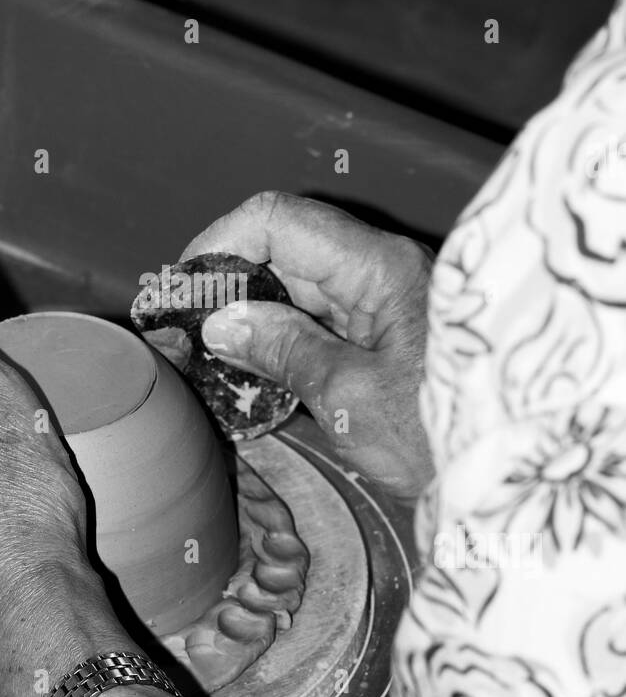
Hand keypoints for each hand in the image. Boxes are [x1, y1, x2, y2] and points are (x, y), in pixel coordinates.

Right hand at [182, 192, 432, 500]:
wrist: (513, 477)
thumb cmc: (444, 439)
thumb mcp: (349, 399)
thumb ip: (283, 350)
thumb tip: (223, 321)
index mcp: (377, 268)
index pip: (277, 220)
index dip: (219, 245)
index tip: (184, 292)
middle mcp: (382, 271)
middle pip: (284, 250)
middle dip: (227, 284)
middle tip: (183, 333)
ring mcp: (386, 302)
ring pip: (298, 286)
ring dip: (250, 315)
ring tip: (207, 359)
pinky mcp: (387, 335)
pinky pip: (320, 319)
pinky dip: (281, 338)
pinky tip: (252, 373)